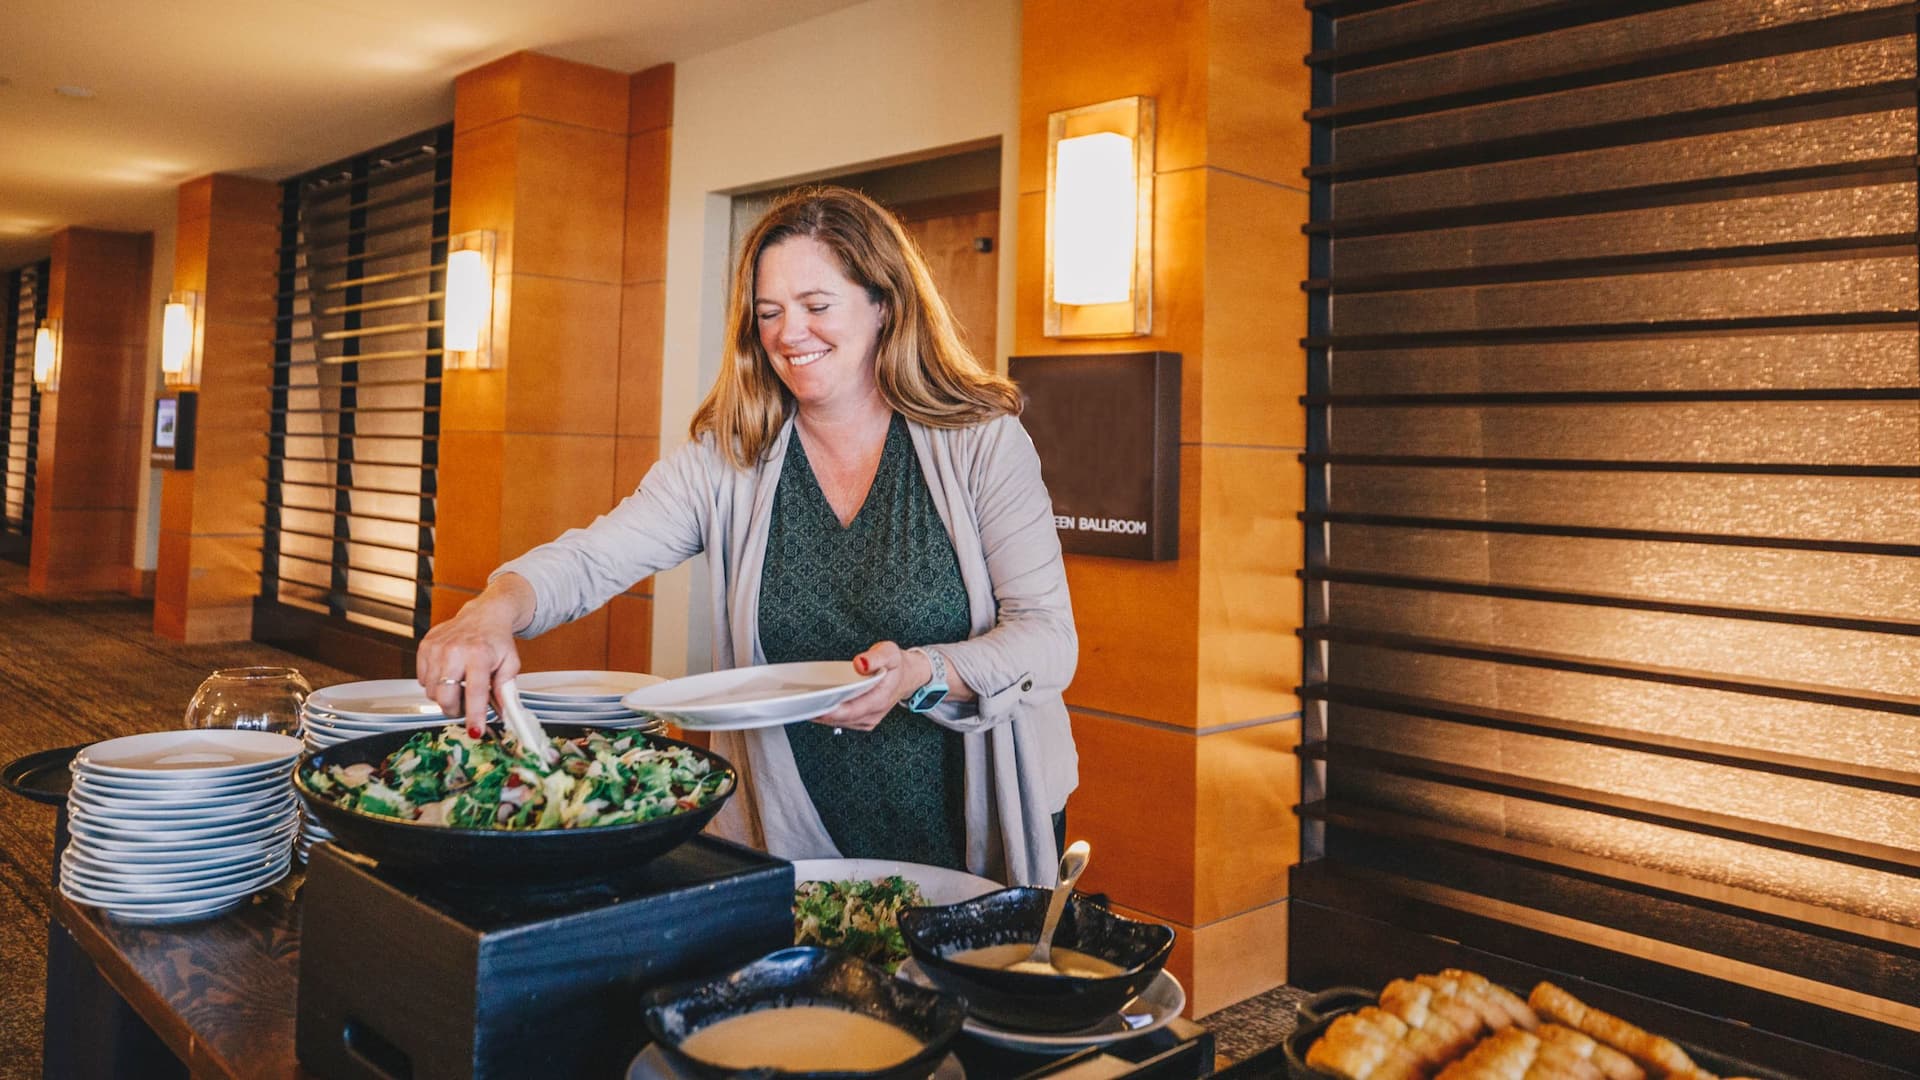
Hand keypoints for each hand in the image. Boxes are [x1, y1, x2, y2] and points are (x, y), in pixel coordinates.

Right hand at [416, 577, 532, 736]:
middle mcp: (455, 650)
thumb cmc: (497, 641)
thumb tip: (503, 716)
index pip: (475, 692)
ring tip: (460, 685)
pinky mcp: (425, 647)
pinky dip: (435, 684)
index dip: (474, 715)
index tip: (475, 732)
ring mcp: (437, 648)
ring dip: (445, 697)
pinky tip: (449, 674)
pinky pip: (423, 680)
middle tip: (467, 706)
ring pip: (432, 692)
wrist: (485, 615)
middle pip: (446, 697)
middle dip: (456, 710)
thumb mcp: (510, 665)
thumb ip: (506, 691)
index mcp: (479, 654)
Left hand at [812, 641, 930, 732]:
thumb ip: (875, 657)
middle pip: (841, 719)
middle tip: (799, 703)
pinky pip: (841, 722)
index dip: (831, 711)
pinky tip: (817, 706)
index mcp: (880, 699)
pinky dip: (828, 716)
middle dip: (820, 712)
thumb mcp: (890, 653)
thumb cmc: (896, 665)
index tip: (813, 707)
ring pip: (839, 723)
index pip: (852, 710)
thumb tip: (860, 663)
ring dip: (821, 715)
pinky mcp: (862, 721)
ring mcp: (867, 720)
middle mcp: (873, 714)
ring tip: (803, 704)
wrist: (908, 676)